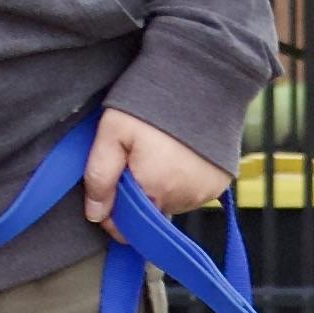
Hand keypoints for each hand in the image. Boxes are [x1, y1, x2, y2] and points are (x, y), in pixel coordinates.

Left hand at [84, 110, 230, 241]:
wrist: (202, 81)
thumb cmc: (151, 102)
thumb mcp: (113, 132)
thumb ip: (100, 175)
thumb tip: (95, 215)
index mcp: (152, 193)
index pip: (128, 229)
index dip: (113, 215)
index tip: (107, 193)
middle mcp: (180, 202)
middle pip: (149, 214)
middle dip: (137, 195)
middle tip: (133, 159)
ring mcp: (202, 195)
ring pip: (170, 204)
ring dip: (160, 188)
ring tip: (157, 154)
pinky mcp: (217, 186)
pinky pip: (192, 194)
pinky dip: (182, 181)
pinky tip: (178, 156)